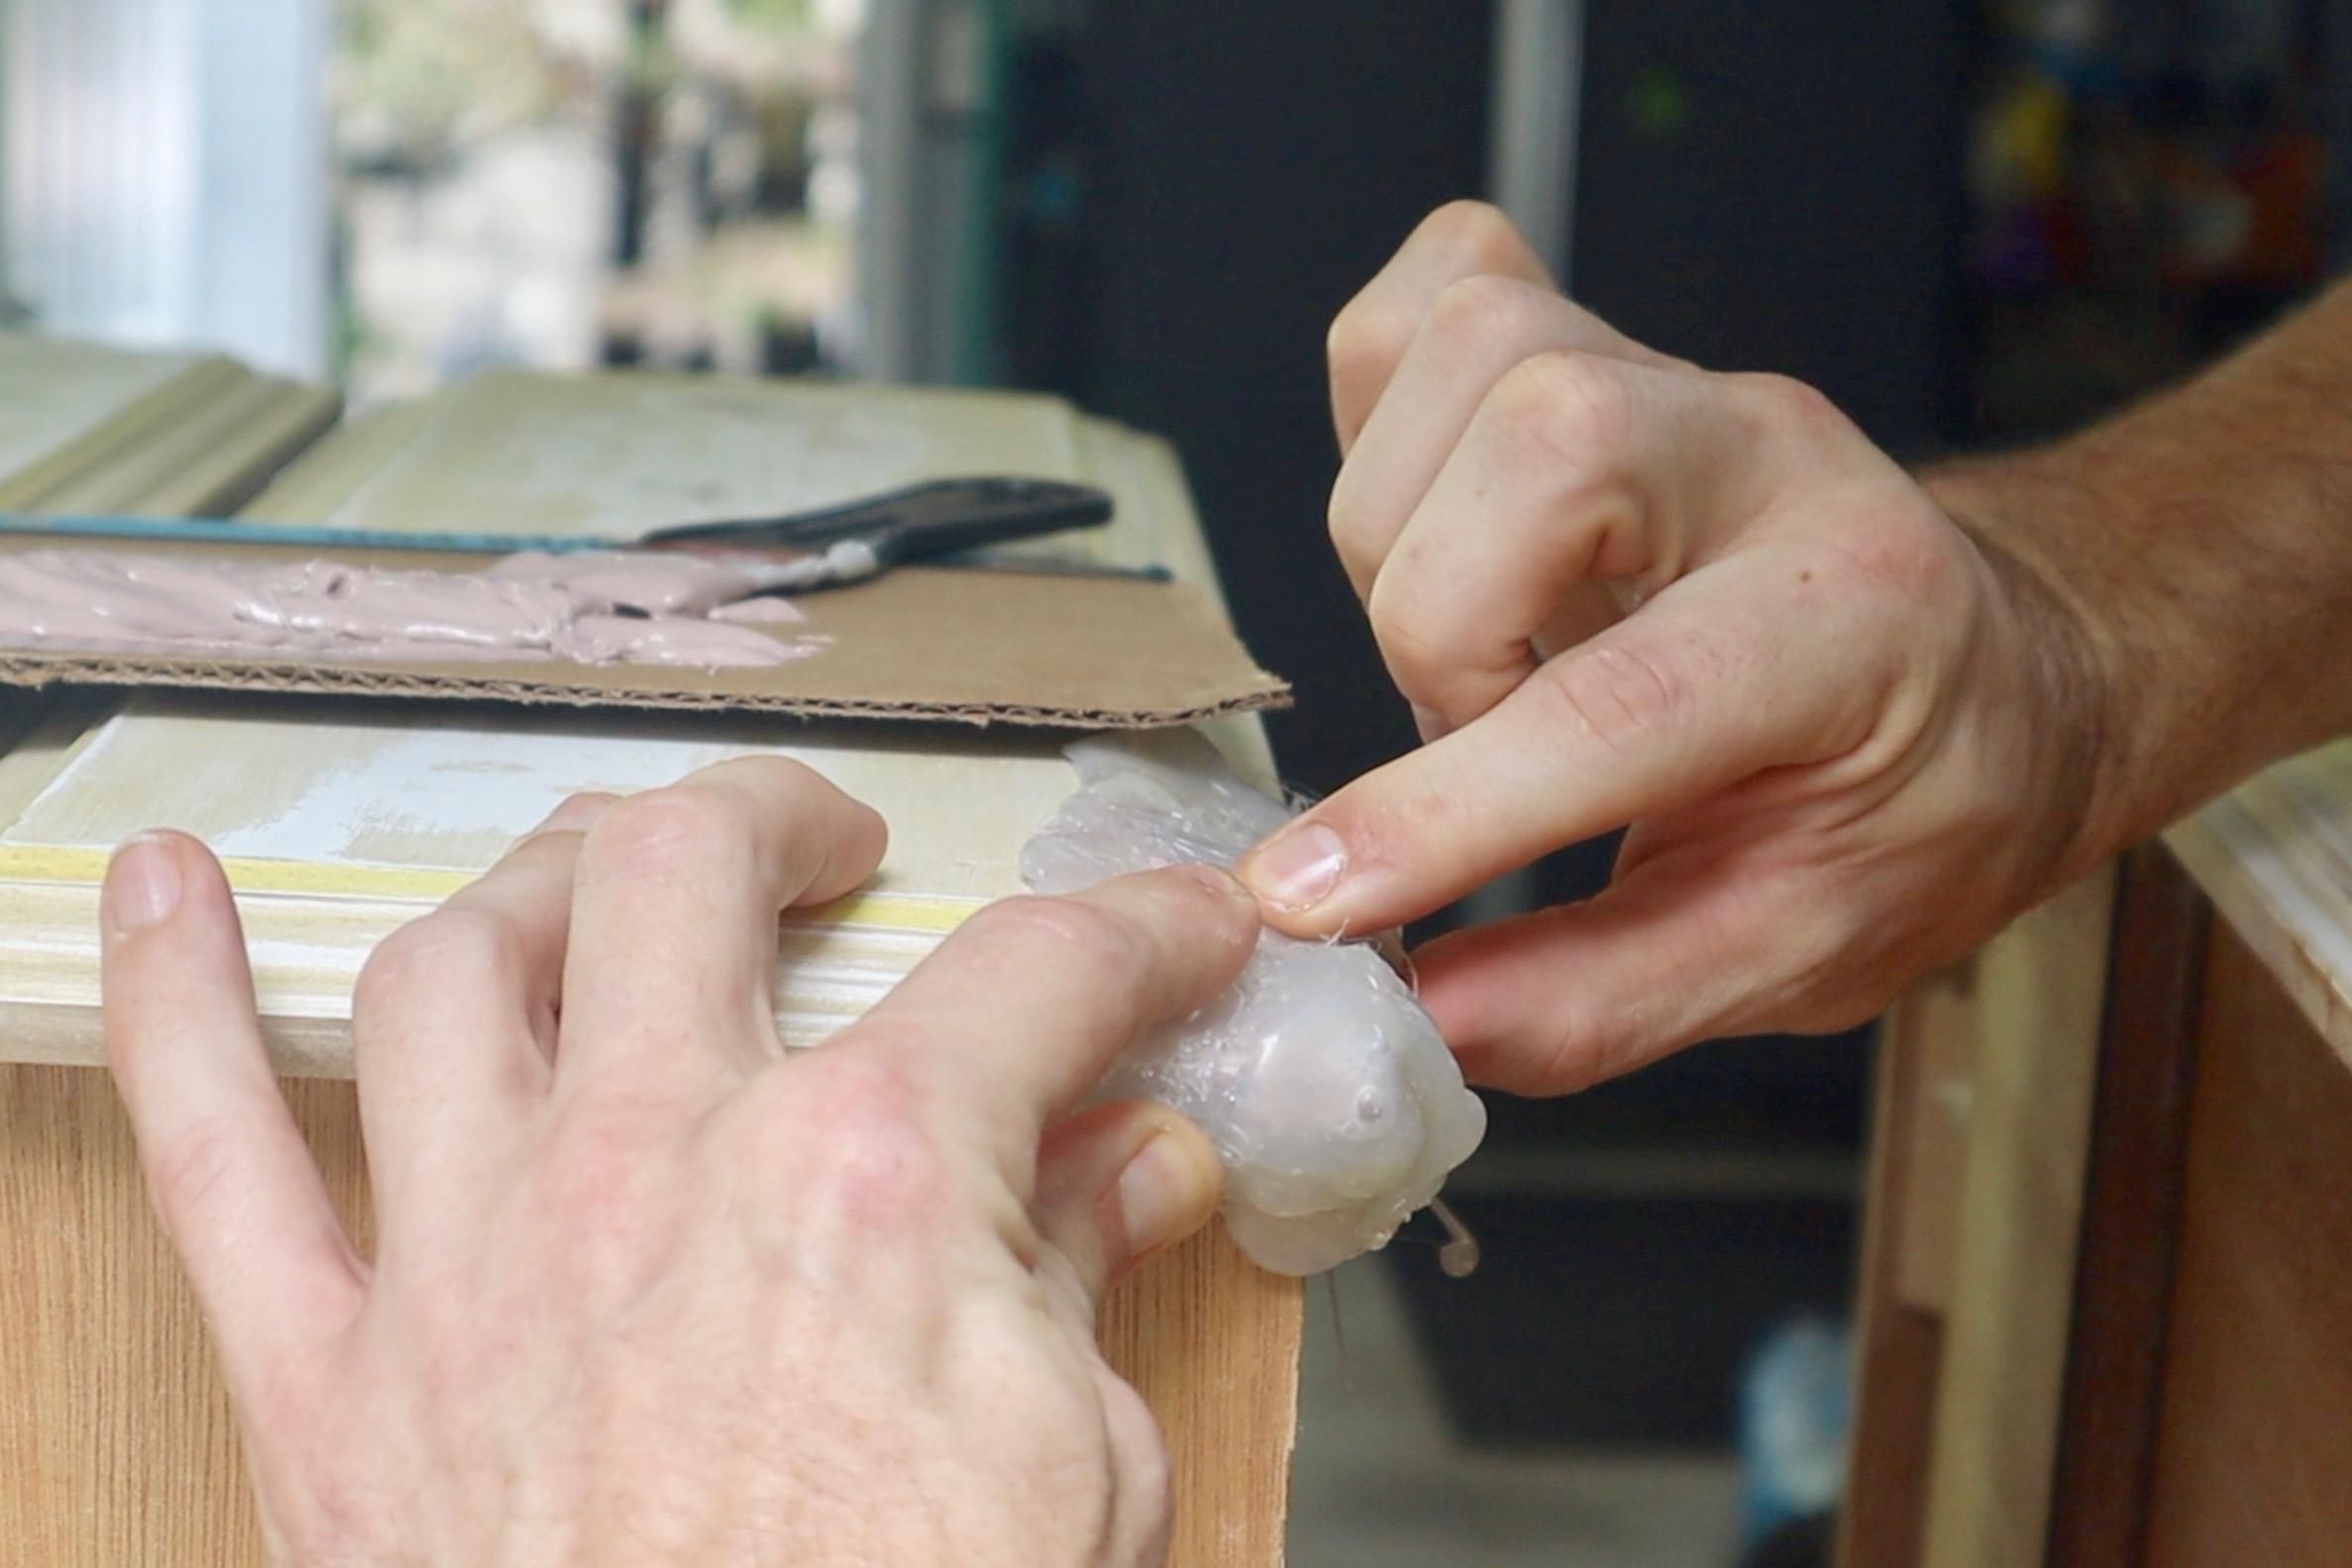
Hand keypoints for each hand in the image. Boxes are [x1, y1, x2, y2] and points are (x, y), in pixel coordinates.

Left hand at [100, 759, 1258, 1566]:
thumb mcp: (1084, 1482)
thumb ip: (1083, 1283)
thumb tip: (1131, 1164)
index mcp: (870, 1187)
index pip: (1038, 973)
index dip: (1136, 929)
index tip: (1169, 931)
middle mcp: (656, 1170)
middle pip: (692, 868)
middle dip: (786, 824)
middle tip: (838, 858)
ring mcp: (475, 1258)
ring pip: (464, 958)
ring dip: (539, 878)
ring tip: (602, 875)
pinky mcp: (334, 1381)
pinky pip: (215, 1152)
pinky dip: (175, 1007)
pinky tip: (166, 899)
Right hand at [1237, 201, 2107, 1093]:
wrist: (1997, 674)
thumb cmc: (1921, 806)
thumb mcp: (1807, 953)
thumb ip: (1607, 998)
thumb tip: (1423, 1022)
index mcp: (1859, 620)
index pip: (1630, 695)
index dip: (1449, 808)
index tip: (1316, 899)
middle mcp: (1770, 456)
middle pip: (1543, 433)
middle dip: (1437, 620)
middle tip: (1473, 734)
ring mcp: (1679, 376)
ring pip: (1465, 353)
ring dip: (1400, 531)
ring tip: (1472, 649)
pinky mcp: (1596, 338)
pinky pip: (1431, 303)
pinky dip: (1382, 415)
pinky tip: (1435, 527)